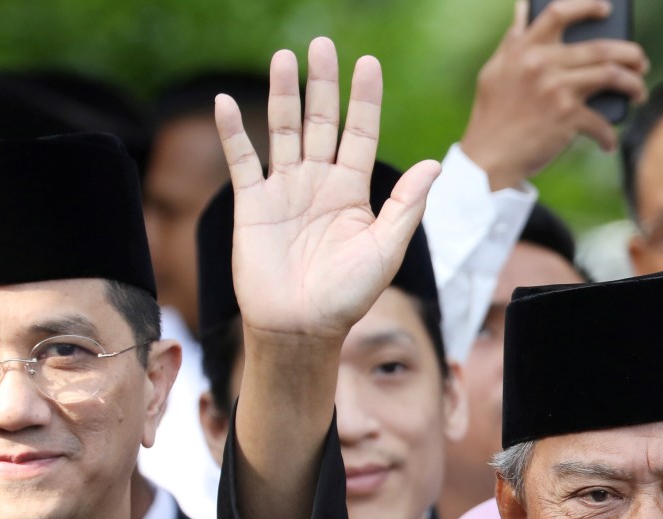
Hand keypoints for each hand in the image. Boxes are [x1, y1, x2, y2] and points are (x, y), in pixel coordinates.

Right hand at [215, 40, 441, 345]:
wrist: (301, 329)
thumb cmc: (348, 297)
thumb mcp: (385, 250)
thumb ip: (406, 205)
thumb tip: (435, 165)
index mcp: (353, 192)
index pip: (361, 133)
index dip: (364, 99)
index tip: (368, 63)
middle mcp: (319, 184)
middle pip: (321, 121)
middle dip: (323, 84)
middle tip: (323, 44)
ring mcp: (284, 191)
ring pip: (284, 131)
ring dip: (283, 94)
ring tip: (284, 58)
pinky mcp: (252, 205)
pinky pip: (242, 160)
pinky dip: (233, 132)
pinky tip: (226, 102)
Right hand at [459, 0, 648, 190]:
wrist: (489, 158)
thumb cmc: (493, 115)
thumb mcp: (495, 70)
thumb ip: (513, 40)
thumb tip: (523, 7)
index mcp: (524, 48)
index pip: (559, 12)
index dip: (587, 6)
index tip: (606, 9)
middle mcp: (542, 63)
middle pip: (600, 47)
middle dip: (630, 54)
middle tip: (641, 63)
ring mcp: (556, 89)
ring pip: (611, 76)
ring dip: (633, 85)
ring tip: (639, 93)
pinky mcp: (566, 117)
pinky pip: (601, 121)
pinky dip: (608, 135)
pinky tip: (608, 143)